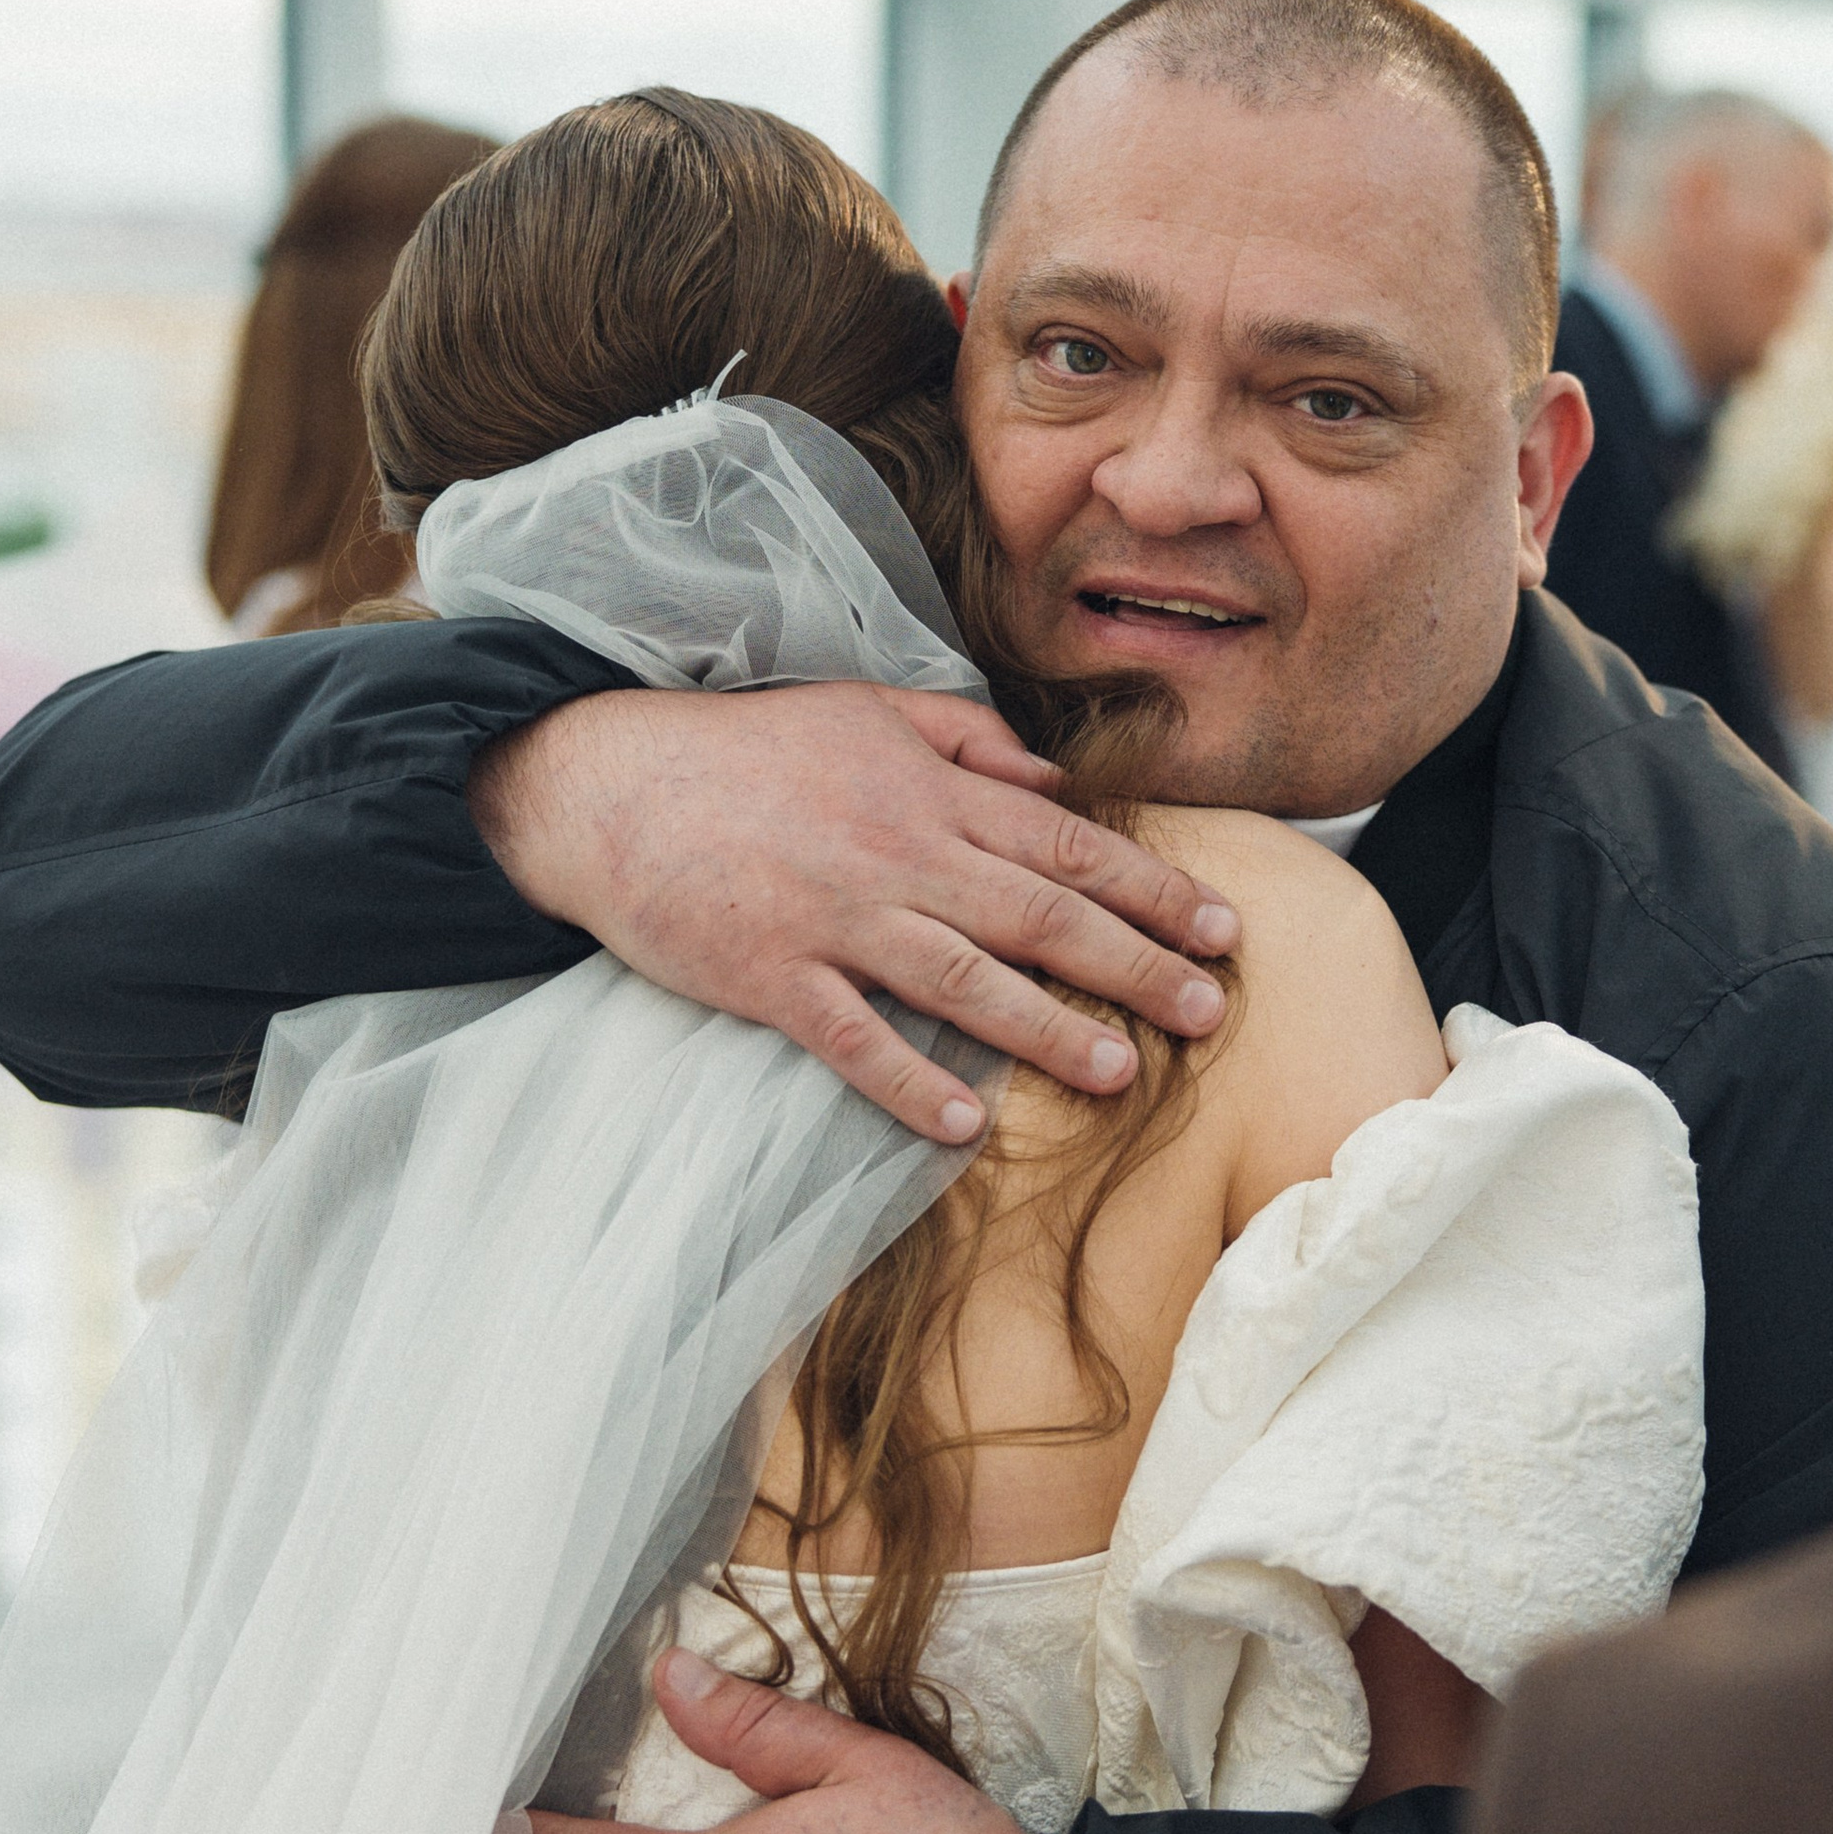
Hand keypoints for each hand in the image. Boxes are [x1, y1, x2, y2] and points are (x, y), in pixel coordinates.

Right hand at [470, 676, 1238, 1142]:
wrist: (608, 780)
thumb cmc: (747, 750)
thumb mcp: (867, 710)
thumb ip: (968, 739)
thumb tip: (1056, 780)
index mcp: (931, 792)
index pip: (1068, 843)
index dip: (1153, 889)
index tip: (1224, 927)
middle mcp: (899, 855)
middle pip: (1039, 914)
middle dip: (1135, 963)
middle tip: (1210, 1010)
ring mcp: (835, 919)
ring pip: (962, 979)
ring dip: (1046, 1029)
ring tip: (1121, 1071)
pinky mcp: (770, 976)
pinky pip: (850, 1036)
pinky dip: (906, 1080)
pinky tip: (962, 1123)